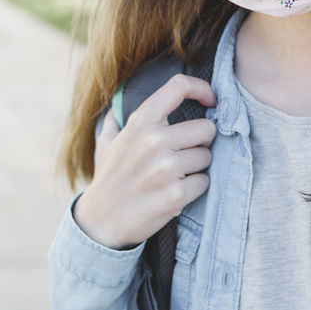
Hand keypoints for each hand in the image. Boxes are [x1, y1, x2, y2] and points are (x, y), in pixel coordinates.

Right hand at [73, 74, 217, 249]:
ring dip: (196, 167)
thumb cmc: (109, 178)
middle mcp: (153, 140)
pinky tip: (176, 192)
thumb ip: (119, 117)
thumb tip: (123, 98)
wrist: (100, 222)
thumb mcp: (108, 141)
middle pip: (206, 128)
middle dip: (199, 142)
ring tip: (175, 175)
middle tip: (183, 153)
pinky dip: (195, 188)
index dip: (201, 88)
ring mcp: (165, 168)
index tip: (210, 100)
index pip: (178, 87)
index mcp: (140, 122)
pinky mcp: (176, 194)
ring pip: (207, 156)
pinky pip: (204, 182)